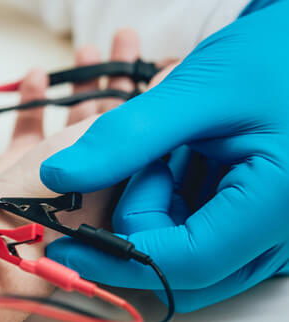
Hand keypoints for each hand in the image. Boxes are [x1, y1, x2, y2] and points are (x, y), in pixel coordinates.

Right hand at [0, 34, 141, 240]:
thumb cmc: (48, 199)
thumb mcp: (99, 151)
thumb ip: (133, 115)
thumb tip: (171, 78)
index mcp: (120, 186)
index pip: (147, 132)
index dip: (154, 93)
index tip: (161, 57)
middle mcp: (91, 182)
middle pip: (112, 120)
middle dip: (118, 77)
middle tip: (125, 38)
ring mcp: (52, 176)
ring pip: (73, 122)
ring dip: (80, 85)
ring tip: (87, 50)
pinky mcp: (16, 171)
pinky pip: (30, 130)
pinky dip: (34, 102)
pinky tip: (36, 76)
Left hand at [41, 0, 288, 311]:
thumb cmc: (272, 56)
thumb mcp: (196, 91)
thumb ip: (125, 138)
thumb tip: (55, 177)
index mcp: (272, 206)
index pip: (186, 264)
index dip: (117, 260)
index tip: (65, 244)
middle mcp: (276, 233)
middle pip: (182, 265)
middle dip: (139, 222)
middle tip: (148, 160)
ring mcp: (266, 229)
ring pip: (184, 249)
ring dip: (153, 206)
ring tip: (171, 149)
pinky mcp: (251, 217)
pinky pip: (197, 228)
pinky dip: (168, 199)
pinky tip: (177, 158)